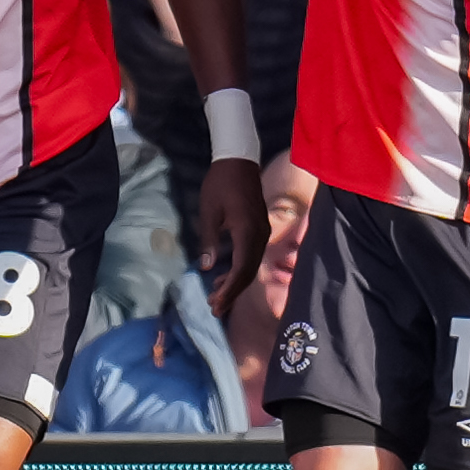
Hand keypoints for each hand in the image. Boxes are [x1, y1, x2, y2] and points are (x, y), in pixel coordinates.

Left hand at [197, 155, 265, 316]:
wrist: (239, 161)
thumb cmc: (220, 183)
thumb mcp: (209, 211)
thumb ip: (208, 240)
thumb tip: (207, 267)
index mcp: (247, 231)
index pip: (241, 269)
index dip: (229, 290)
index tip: (215, 304)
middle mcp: (259, 235)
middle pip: (249, 272)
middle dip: (232, 292)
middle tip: (214, 308)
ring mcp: (262, 233)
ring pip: (251, 266)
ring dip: (235, 283)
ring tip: (216, 297)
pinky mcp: (259, 230)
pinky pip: (252, 256)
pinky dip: (239, 270)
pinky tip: (224, 277)